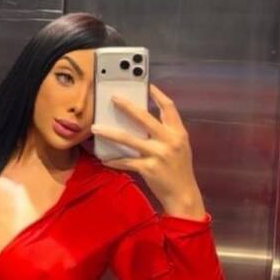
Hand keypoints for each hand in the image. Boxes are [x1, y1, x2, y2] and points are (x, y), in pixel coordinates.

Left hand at [90, 83, 206, 218]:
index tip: (146, 84)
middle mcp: (169, 141)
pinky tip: (104, 159)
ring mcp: (158, 154)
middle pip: (145, 117)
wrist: (183, 195)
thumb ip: (166, 133)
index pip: (169, 107)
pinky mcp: (148, 168)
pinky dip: (113, 160)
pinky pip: (126, 161)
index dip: (157, 94)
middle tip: (113, 98)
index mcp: (179, 133)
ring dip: (109, 133)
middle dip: (127, 106)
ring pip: (128, 139)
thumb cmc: (179, 170)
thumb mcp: (180, 147)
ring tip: (96, 128)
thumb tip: (143, 121)